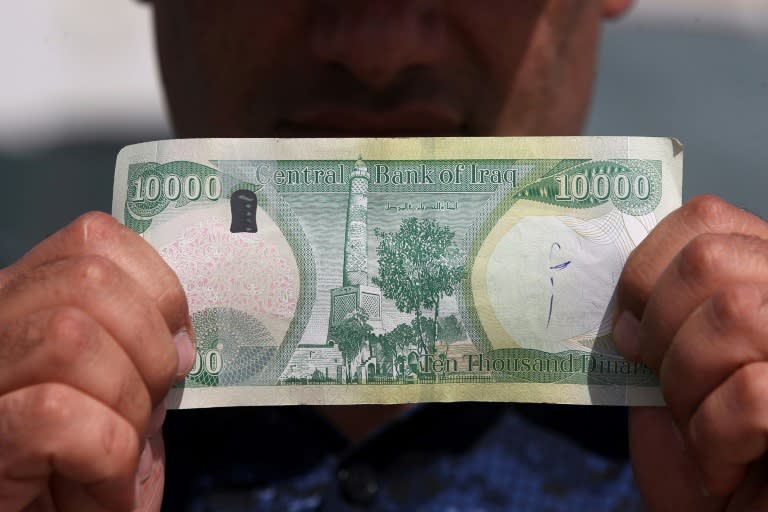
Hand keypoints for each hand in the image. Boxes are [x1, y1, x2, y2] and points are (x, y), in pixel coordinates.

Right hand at [0, 212, 194, 511]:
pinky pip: (55, 413)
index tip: (176, 344)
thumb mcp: (122, 392)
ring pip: (70, 337)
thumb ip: (142, 347)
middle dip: (149, 347)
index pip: (94, 240)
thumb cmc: (85, 470)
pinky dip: (107, 453)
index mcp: (24, 303)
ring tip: (122, 452)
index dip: (157, 288)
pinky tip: (104, 481)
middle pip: (90, 279)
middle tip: (150, 407)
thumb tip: (178, 340)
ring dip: (127, 405)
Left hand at [614, 195, 767, 509]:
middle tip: (661, 379)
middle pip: (709, 261)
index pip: (704, 218)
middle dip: (661, 331)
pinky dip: (714, 439)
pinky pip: (753, 393)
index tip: (628, 323)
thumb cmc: (697, 449)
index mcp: (761, 277)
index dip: (646, 268)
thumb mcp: (666, 367)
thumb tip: (614, 277)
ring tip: (696, 421)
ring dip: (687, 386)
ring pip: (734, 315)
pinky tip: (720, 462)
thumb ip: (655, 314)